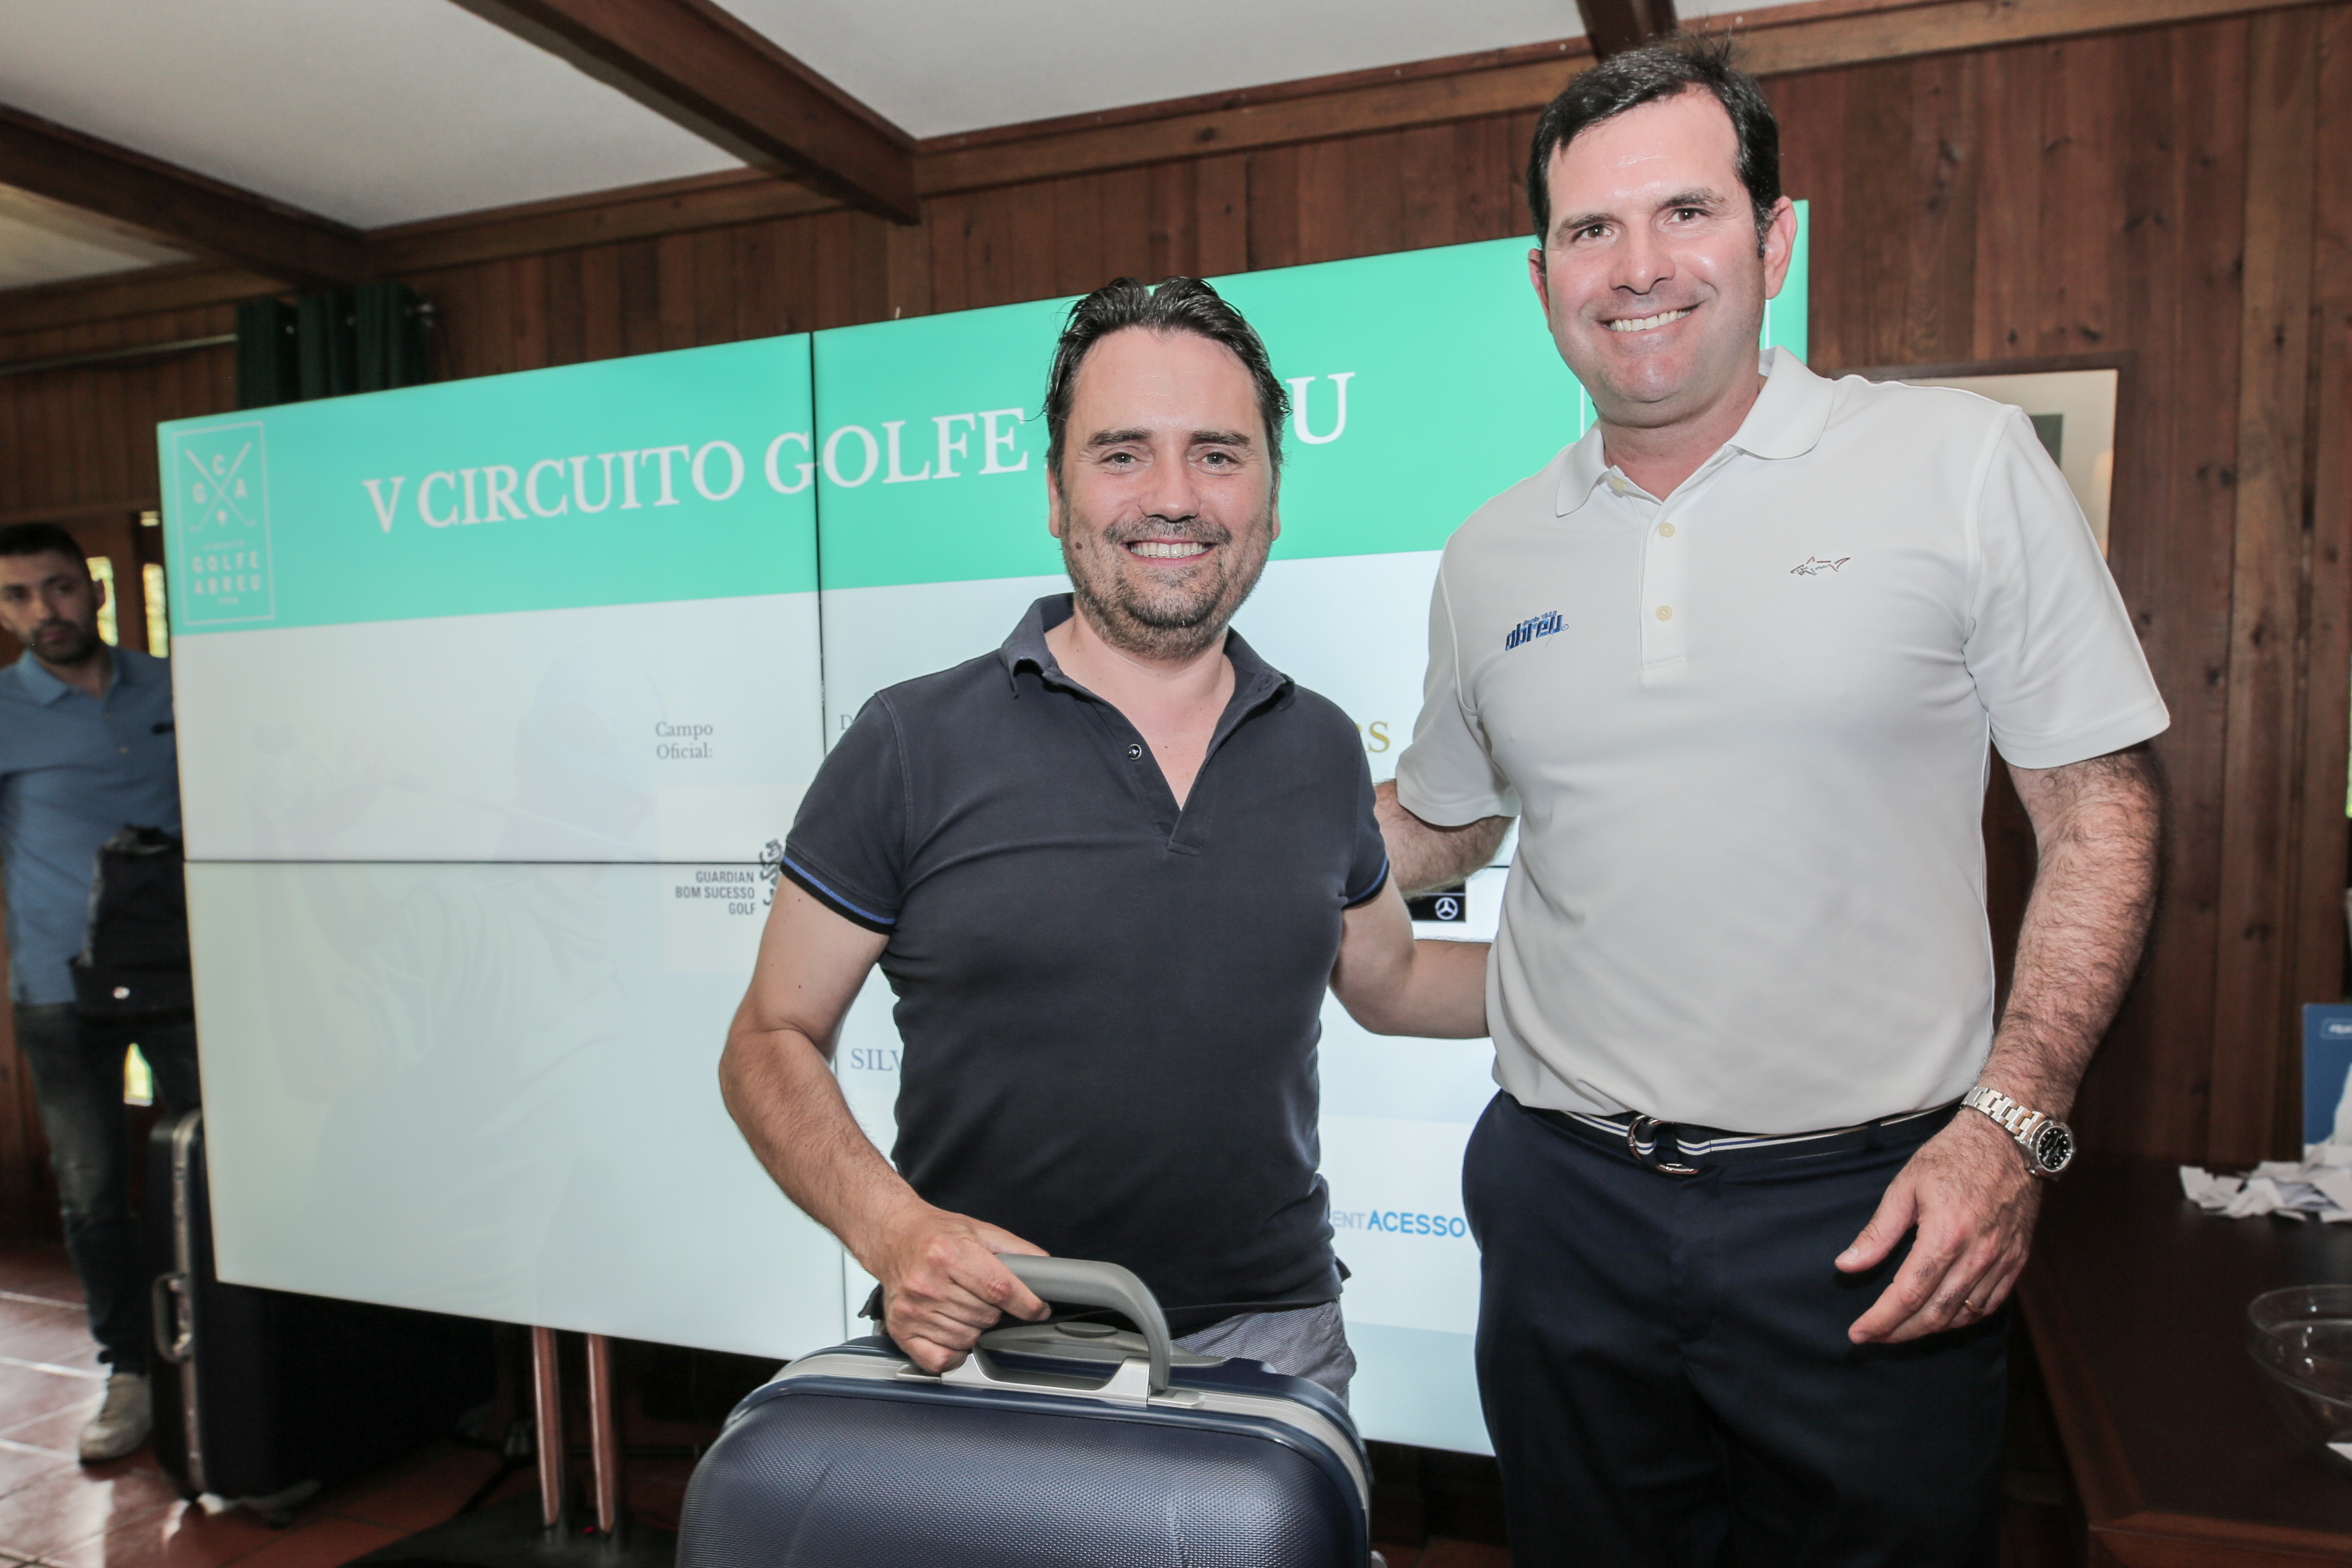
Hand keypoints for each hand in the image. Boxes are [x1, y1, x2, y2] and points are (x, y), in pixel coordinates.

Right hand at [866, 1204, 1049, 1371]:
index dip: (1027, 1303)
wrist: (895, 1237)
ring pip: (968, 1339)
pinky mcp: (901, 1330)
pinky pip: (942, 1360)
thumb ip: (1018, 1250)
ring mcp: (913, 1310)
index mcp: (949, 1254)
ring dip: (974, 1328)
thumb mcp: (981, 1231)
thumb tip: (1047, 1271)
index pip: (1000, 1289)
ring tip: (962, 1305)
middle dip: (995, 1311)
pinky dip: (954, 1351)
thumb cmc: (936, 1235)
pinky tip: (951, 1330)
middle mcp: (928, 1283)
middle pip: (986, 1317)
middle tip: (981, 1295)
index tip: (1038, 1309)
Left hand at [1837, 1111, 2042, 1343]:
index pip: (1908, 1294)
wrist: (2009, 1139)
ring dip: (1929, 1329)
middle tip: (1873, 1337)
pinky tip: (1941, 1317)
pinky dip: (1962, 1318)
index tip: (1858, 1333)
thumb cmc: (1953, 1155)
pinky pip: (1989, 1304)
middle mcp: (1978, 1254)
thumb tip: (1847, 1265)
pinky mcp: (2017, 1261)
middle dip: (1900, 1333)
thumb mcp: (1905, 1186)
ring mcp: (2002, 1260)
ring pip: (1963, 1315)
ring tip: (1900, 1329)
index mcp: (1946, 1234)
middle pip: (1935, 1314)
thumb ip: (1878, 1231)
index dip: (1881, 1320)